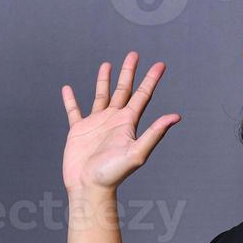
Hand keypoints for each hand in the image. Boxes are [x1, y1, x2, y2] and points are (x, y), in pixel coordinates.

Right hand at [61, 51, 179, 191]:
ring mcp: (96, 124)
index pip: (142, 96)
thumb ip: (154, 133)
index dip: (151, 80)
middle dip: (129, 72)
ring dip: (104, 80)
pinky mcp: (79, 131)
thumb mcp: (137, 153)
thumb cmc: (113, 174)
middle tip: (134, 54)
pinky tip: (67, 89)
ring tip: (107, 64)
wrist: (89, 187)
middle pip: (123, 90)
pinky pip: (74, 111)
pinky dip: (70, 100)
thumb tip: (176, 116)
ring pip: (101, 96)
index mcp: (128, 123)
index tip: (160, 64)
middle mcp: (114, 120)